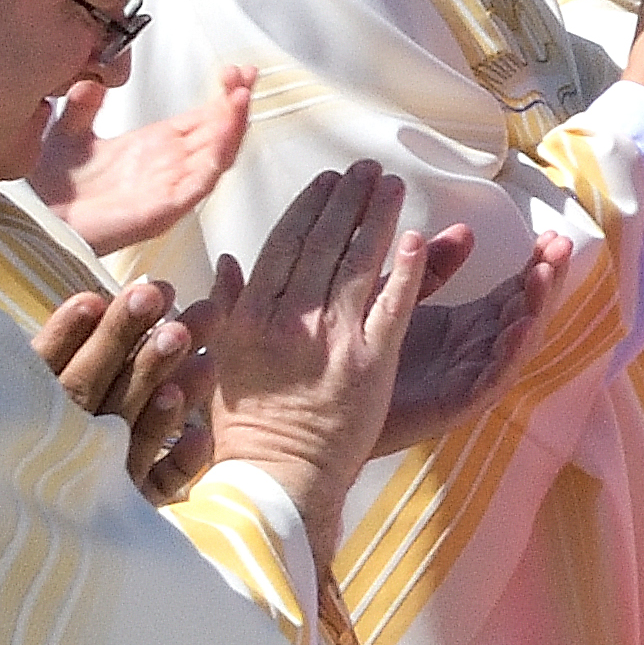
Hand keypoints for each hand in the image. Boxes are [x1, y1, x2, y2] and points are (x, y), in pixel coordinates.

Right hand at [29, 275, 211, 501]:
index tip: (92, 298)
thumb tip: (96, 302)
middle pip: (92, 390)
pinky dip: (177, 463)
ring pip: (129, 430)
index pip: (46, 370)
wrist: (35, 535)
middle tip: (156, 293)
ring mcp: (98, 482)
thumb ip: (59, 359)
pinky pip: (157, 488)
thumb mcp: (41, 397)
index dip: (67, 335)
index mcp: (28, 416)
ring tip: (182, 335)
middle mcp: (62, 449)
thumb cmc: (44, 445)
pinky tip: (200, 436)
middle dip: (122, 339)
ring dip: (153, 381)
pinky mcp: (133, 510)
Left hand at [35, 64, 260, 255]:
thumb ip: (82, 108)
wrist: (34, 219)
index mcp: (152, 148)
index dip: (219, 96)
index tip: (233, 70)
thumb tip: (92, 80)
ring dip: (233, 125)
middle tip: (246, 74)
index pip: (200, 119)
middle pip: (216, 132)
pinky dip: (218, 156)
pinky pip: (201, 182)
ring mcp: (169, 188)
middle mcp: (167, 167)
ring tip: (242, 95)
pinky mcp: (164, 209)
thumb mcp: (67, 134)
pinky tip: (226, 132)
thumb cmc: (51, 190)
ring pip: (216, 155)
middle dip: (234, 102)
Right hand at [188, 163, 468, 560]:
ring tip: (392, 186)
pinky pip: (392, 306)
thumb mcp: (225, 360)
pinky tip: (418, 237)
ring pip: (357, 264)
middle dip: (346, 200)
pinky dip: (407, 270)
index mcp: (251, 315)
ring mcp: (331, 340)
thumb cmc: (248, 424)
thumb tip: (227, 261)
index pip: (282, 245)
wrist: (278, 475)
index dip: (307, 208)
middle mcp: (288, 320)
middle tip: (366, 169)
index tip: (327, 180)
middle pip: (321, 244)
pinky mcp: (371, 363)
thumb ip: (230, 307)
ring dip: (377, 219)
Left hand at [379, 232, 559, 448]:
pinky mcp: (454, 404)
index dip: (536, 263)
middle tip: (562, 244)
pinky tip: (522, 326)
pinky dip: (511, 353)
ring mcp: (470, 378)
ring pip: (517, 343)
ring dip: (536, 308)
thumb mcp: (398, 301)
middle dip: (547, 278)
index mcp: (470, 326)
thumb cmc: (361, 360)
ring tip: (546, 274)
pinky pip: (492, 379)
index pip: (515, 291)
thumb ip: (432, 269)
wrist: (328, 418)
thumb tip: (465, 230)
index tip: (551, 234)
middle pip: (526, 311)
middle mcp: (478, 351)